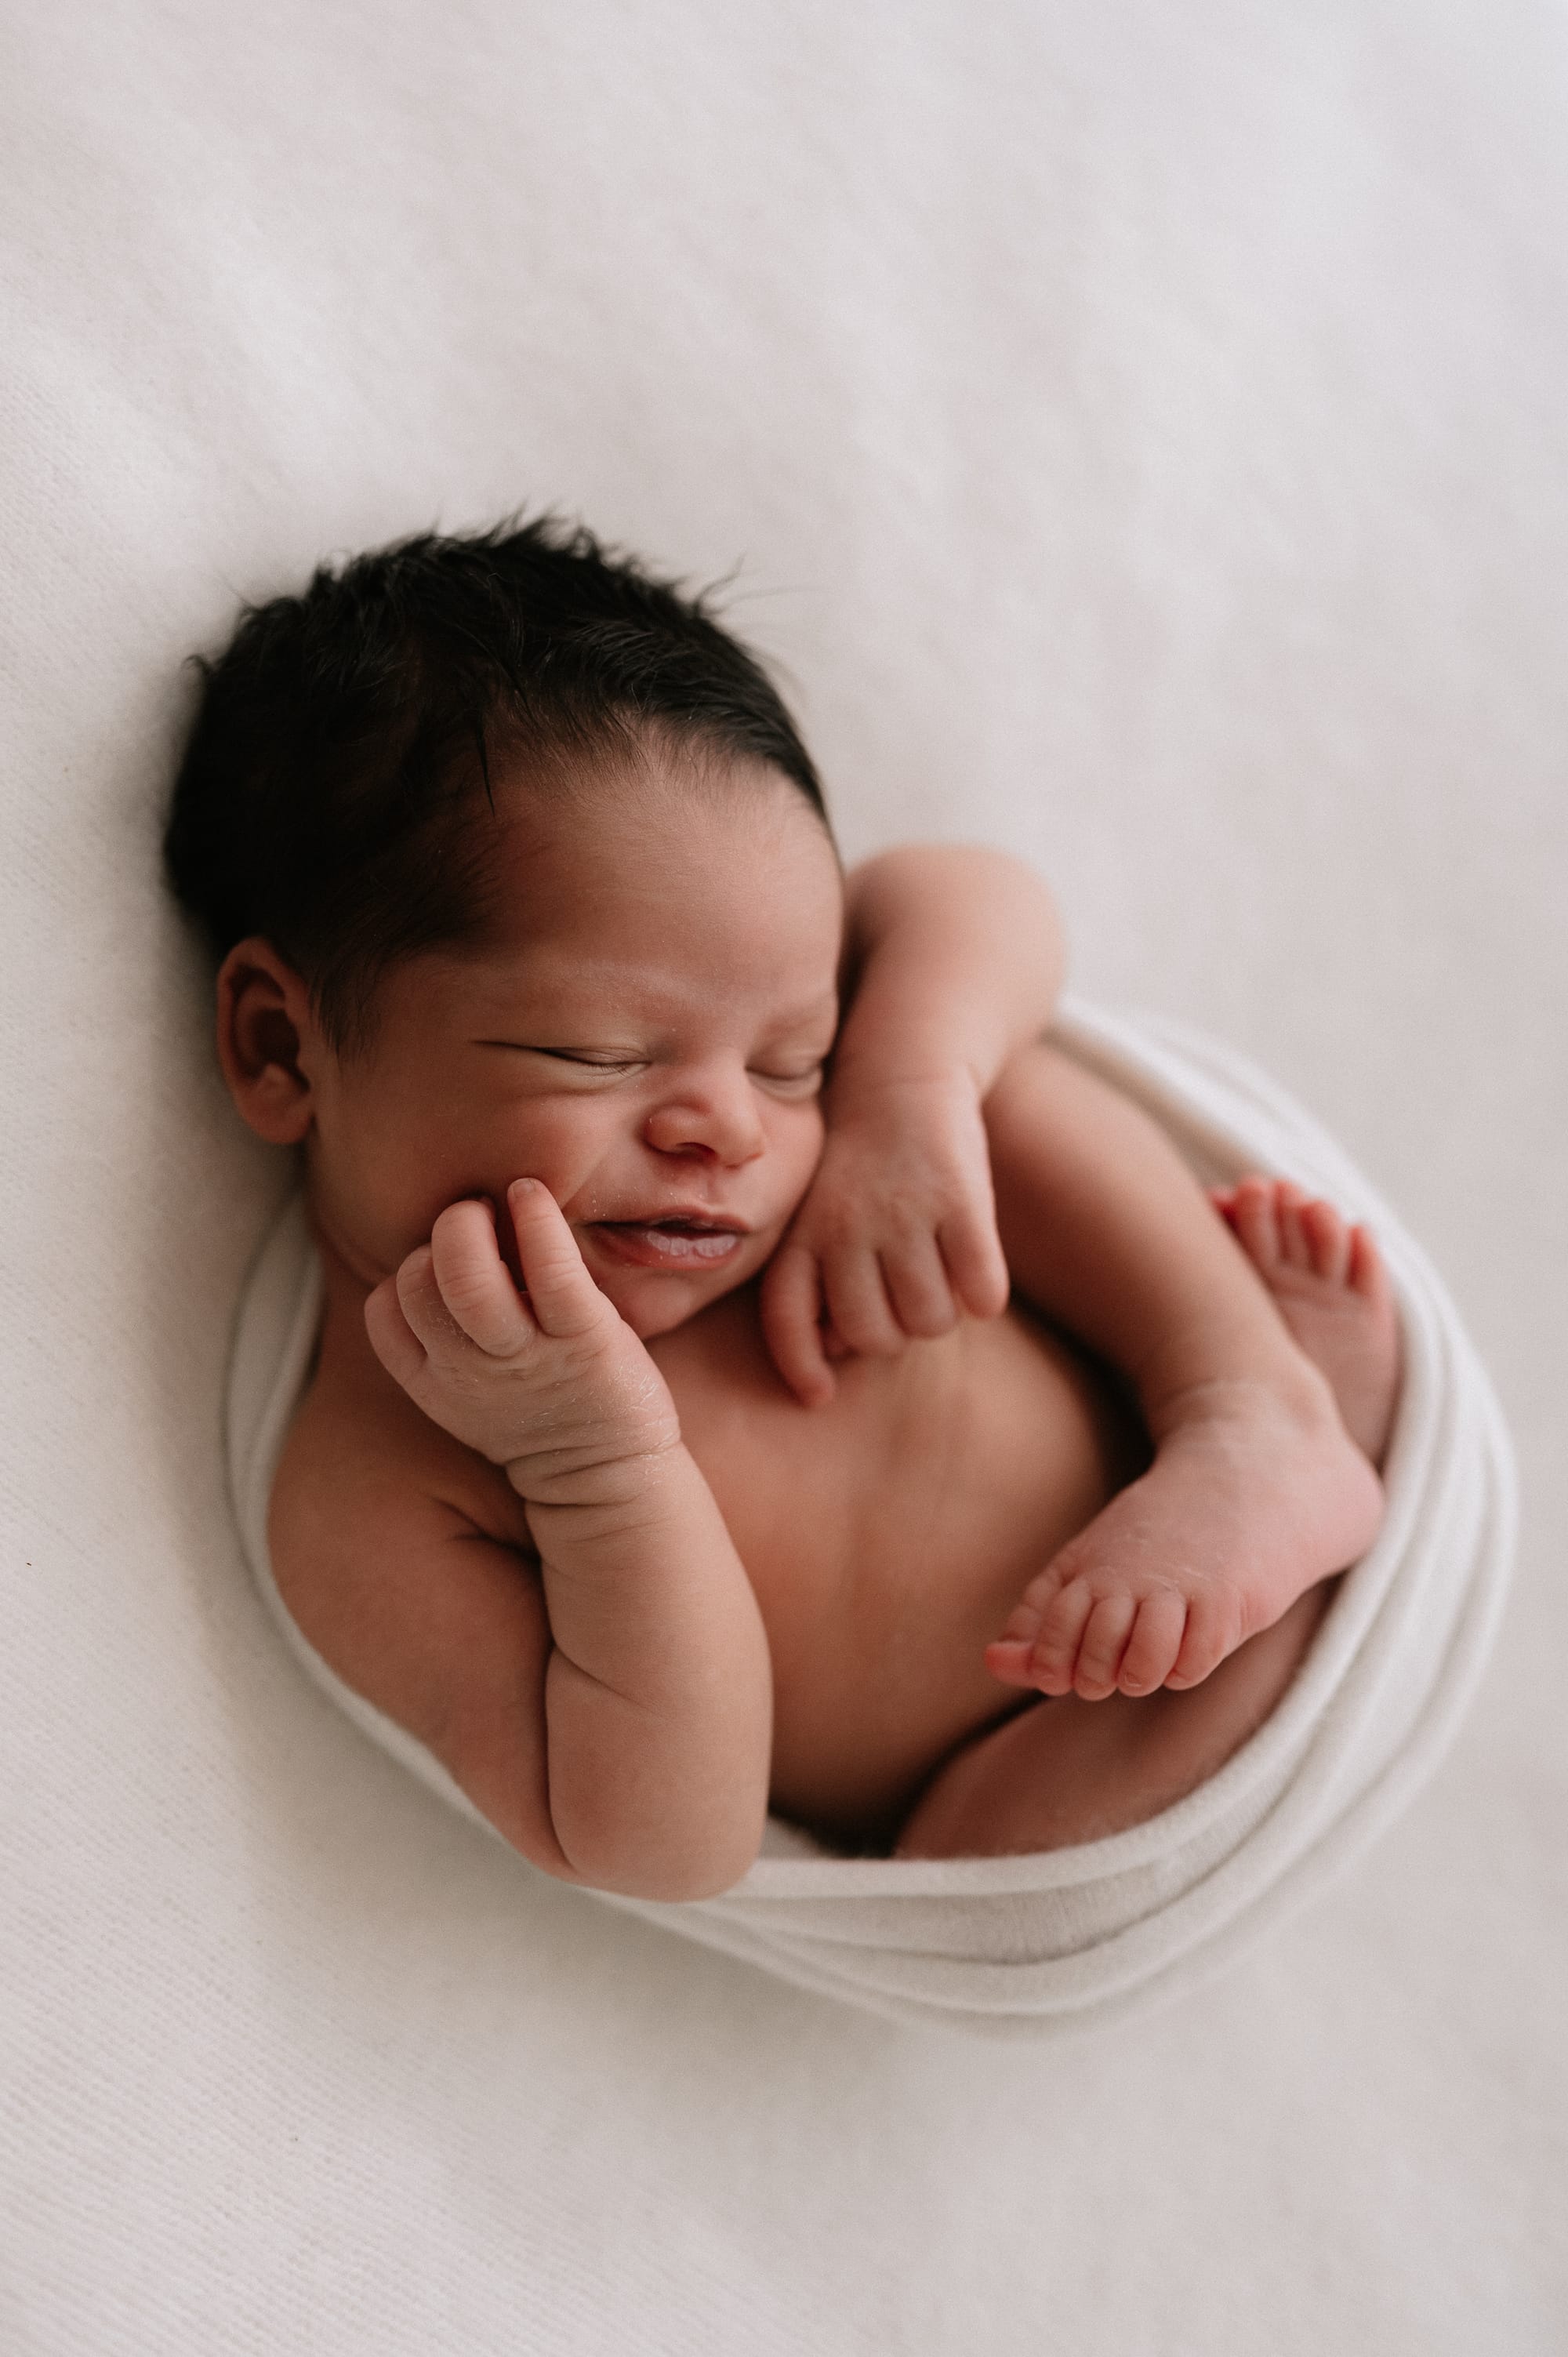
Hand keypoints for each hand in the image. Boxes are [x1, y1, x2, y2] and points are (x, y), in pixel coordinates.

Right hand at [364, 1178, 679, 1505]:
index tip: (444, 1264)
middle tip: (474, 1220)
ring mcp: (527, 1355)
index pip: (385, 1311)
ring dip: (470, 1224)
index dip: (404, 1275)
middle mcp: (471, 1369)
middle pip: (417, 1285)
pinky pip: (550, 1270)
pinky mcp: (584, 1339)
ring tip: (496, 1205)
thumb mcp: (470, 1391)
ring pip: (466, 1278)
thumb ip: (444, 1338)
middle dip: (439, 1236)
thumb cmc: (543, 1413)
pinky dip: (536, 1220)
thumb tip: (436, 1255)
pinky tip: (530, 1194)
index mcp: (436, 1381)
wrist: (609, 1478)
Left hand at [760, 1069, 1009, 1404]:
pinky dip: (985, 1293)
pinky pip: (981, 1291)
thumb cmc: (858, 1165)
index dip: (801, 1367)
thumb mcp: (817, 1214)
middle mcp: (845, 1225)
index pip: (787, 1320)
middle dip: (894, 1331)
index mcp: (802, 1230)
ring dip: (942, 1311)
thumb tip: (838, 1352)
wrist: (902, 1073)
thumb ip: (818, 1281)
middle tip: (905, 1293)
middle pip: (873, 1338)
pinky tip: (978, 1269)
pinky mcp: (960, 1198)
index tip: (820, 1395)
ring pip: (930, 1322)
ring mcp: (902, 1212)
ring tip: (940, 1273)